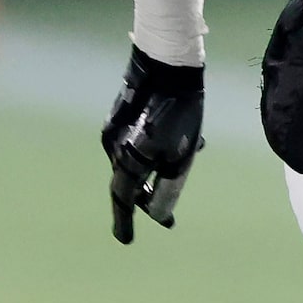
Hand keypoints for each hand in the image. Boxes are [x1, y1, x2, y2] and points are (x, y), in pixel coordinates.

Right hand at [104, 47, 202, 242]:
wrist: (167, 62)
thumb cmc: (180, 112)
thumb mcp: (181, 157)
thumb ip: (168, 189)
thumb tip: (159, 214)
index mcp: (126, 160)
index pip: (123, 199)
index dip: (125, 222)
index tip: (126, 241)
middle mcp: (113, 147)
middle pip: (129, 182)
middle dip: (149, 198)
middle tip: (166, 215)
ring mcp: (113, 129)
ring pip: (135, 161)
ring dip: (157, 169)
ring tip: (190, 155)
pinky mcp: (119, 115)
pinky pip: (134, 143)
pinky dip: (153, 152)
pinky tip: (181, 139)